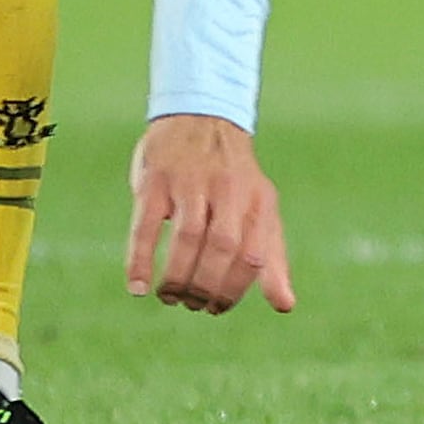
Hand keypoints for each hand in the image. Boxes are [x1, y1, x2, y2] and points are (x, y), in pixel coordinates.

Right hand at [129, 112, 298, 315]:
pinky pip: (146, 226)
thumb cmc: (232, 179)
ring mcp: (190, 182)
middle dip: (207, 286)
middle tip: (193, 305)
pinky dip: (140, 260)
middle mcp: (228, 189)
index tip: (217, 308)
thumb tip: (286, 306)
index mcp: (258, 200)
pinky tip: (137, 287)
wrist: (201, 116)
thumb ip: (271, 256)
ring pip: (188, 237)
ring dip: (178, 277)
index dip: (235, 289)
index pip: (253, 256)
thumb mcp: (260, 210)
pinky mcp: (155, 181)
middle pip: (223, 248)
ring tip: (170, 297)